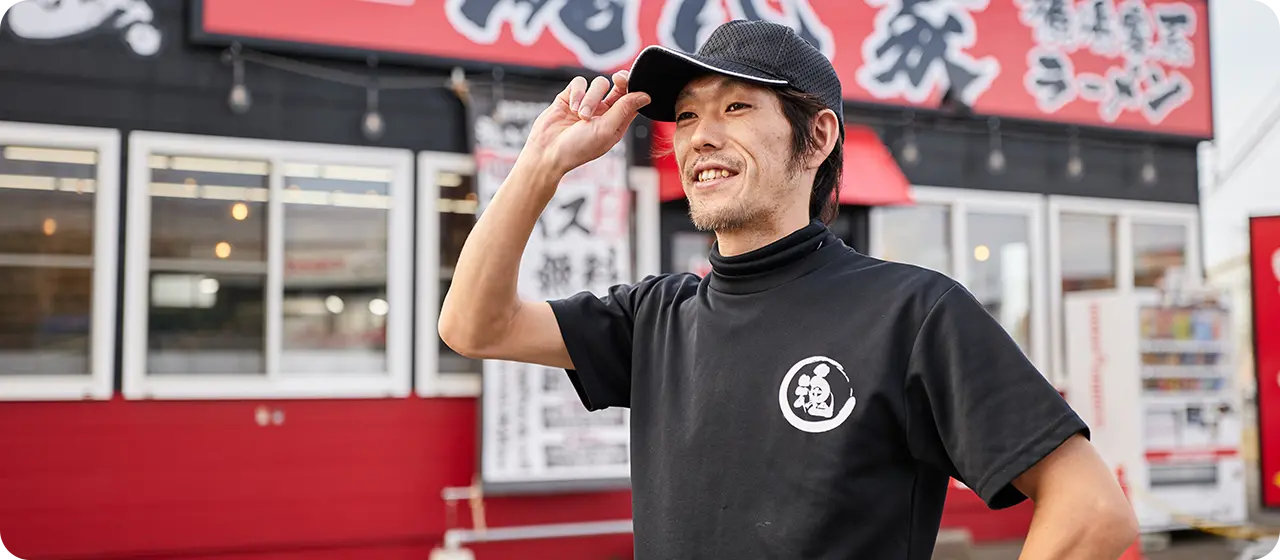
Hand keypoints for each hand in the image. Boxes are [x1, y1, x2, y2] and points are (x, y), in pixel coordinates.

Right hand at [522, 70, 650, 177]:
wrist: (547, 152)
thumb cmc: (578, 148)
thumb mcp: (606, 129)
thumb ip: (625, 109)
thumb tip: (646, 96)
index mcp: (616, 123)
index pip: (632, 100)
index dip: (634, 88)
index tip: (631, 84)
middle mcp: (603, 112)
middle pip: (618, 87)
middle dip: (620, 81)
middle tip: (618, 79)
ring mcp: (586, 104)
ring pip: (598, 84)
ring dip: (591, 98)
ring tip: (582, 116)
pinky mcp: (570, 97)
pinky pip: (579, 83)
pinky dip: (577, 93)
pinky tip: (572, 108)